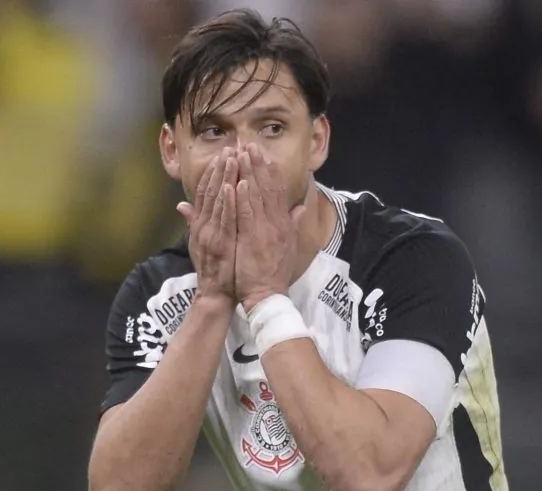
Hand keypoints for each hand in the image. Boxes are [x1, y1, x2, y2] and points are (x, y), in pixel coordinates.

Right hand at [177, 148, 239, 303]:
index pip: (205, 192)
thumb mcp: (200, 242)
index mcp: (201, 224)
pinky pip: (225, 219)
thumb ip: (193, 221)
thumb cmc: (215, 269)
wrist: (216, 293)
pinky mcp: (221, 243)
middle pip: (211, 191)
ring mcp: (211, 234)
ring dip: (225, 179)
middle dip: (221, 169)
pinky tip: (233, 186)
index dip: (213, 172)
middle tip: (231, 148)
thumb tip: (182, 205)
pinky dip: (228, 202)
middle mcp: (203, 226)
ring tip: (233, 158)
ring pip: (218, 201)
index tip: (223, 154)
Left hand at [234, 143, 306, 311]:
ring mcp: (264, 230)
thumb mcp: (288, 244)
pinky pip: (247, 214)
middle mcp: (276, 223)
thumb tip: (303, 206)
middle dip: (257, 164)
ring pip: (256, 196)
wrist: (268, 294)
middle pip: (267, 187)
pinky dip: (243, 198)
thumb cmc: (273, 272)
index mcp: (283, 223)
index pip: (277, 190)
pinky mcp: (252, 239)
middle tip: (247, 144)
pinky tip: (238, 183)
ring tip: (240, 154)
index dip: (269, 170)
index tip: (261, 153)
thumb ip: (294, 222)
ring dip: (248, 174)